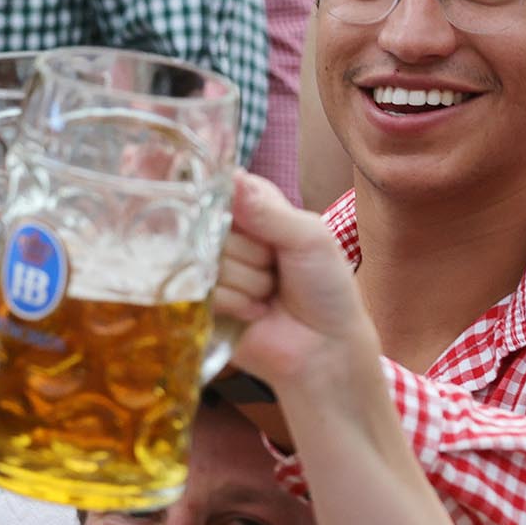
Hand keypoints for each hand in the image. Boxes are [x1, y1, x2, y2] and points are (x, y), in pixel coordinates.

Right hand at [213, 172, 382, 402]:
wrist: (324, 348)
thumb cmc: (326, 288)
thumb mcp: (310, 238)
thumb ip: (270, 211)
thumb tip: (232, 176)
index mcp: (253, 209)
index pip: (224, 188)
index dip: (234, 205)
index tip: (250, 221)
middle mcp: (227, 235)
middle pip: (211, 226)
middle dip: (251, 253)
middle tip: (275, 267)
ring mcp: (210, 269)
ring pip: (209, 260)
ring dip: (248, 282)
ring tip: (269, 293)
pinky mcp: (199, 302)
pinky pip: (203, 290)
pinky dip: (237, 303)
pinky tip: (255, 311)